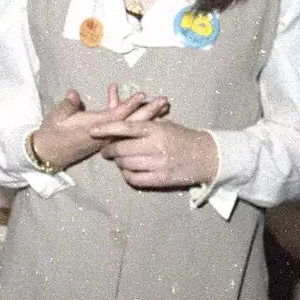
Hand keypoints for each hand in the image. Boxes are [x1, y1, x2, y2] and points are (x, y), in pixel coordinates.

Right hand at [31, 84, 168, 171]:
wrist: (48, 153)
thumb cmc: (51, 134)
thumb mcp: (56, 118)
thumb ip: (67, 106)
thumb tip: (73, 94)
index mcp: (93, 127)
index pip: (116, 116)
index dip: (129, 106)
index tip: (143, 96)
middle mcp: (104, 134)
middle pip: (131, 123)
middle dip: (148, 112)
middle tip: (164, 102)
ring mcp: (106, 138)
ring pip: (131, 127)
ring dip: (146, 116)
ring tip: (162, 107)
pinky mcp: (105, 139)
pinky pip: (124, 129)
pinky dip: (132, 119)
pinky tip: (139, 110)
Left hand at [93, 118, 218, 188]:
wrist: (207, 155)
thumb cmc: (182, 136)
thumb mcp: (164, 124)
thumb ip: (143, 124)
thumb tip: (117, 120)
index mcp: (156, 129)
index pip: (126, 127)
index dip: (107, 129)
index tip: (92, 131)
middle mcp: (156, 146)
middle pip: (122, 149)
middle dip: (109, 150)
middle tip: (106, 150)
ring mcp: (159, 164)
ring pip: (126, 165)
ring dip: (118, 163)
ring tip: (119, 159)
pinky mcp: (161, 179)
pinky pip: (135, 179)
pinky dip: (127, 175)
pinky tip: (128, 171)